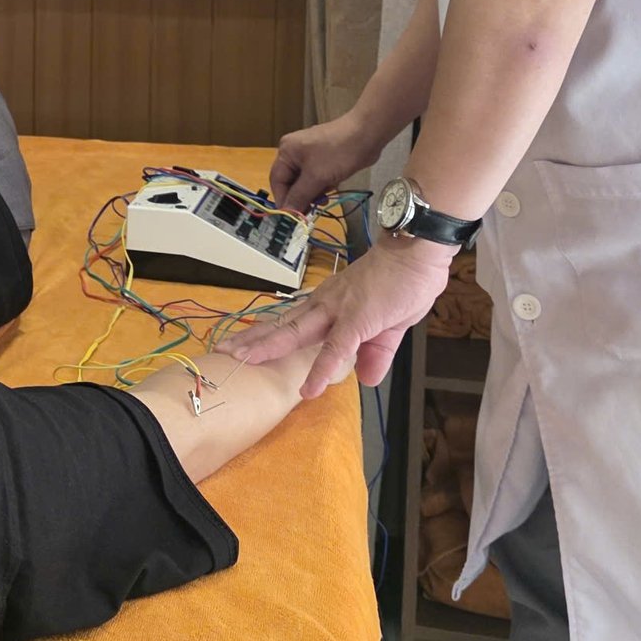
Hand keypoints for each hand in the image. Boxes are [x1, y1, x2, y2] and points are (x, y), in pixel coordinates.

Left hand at [214, 238, 451, 398]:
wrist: (417, 251)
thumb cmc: (402, 282)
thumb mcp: (389, 326)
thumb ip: (375, 352)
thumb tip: (366, 379)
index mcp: (328, 305)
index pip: (291, 322)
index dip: (266, 334)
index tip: (242, 343)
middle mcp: (324, 306)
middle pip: (282, 327)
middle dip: (252, 341)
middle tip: (223, 352)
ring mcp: (338, 311)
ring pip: (296, 333)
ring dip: (267, 348)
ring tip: (241, 361)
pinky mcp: (357, 320)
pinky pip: (336, 348)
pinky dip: (322, 369)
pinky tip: (311, 389)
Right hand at [268, 110, 386, 210]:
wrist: (367, 134)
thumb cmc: (338, 153)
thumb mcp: (316, 177)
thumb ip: (299, 196)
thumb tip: (286, 213)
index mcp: (286, 152)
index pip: (277, 181)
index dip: (283, 200)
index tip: (292, 218)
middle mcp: (294, 152)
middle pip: (290, 182)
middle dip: (300, 196)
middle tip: (310, 211)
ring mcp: (309, 155)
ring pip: (304, 182)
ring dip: (312, 193)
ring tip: (324, 199)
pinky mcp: (323, 158)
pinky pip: (316, 177)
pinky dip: (321, 185)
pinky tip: (331, 187)